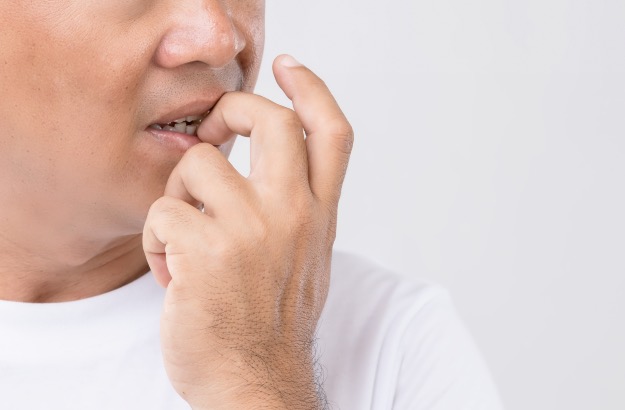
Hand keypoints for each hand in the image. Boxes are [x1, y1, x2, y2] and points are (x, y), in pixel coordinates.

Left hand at [142, 55, 353, 409]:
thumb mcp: (307, 259)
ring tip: (184, 238)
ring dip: (179, 196)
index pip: (331, 134)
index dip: (311, 89)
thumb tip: (276, 166)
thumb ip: (300, 210)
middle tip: (213, 127)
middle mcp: (294, 214)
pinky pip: (163, 212)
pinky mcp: (207, 250)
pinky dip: (156, 239)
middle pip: (269, 119)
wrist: (255, 383)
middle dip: (230, 109)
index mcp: (319, 216)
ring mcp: (252, 229)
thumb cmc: (273, 322)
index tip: (288, 68)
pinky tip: (172, 270)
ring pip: (197, 162)